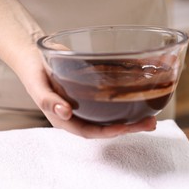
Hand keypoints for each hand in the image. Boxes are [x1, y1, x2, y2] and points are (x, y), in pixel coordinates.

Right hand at [17, 47, 156, 137]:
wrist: (36, 56)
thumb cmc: (34, 73)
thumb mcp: (37, 86)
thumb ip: (48, 100)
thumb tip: (65, 113)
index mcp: (66, 120)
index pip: (91, 131)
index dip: (109, 132)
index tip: (125, 127)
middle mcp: (81, 116)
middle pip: (108, 127)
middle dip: (130, 127)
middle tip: (151, 123)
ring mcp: (90, 106)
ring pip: (114, 116)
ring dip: (134, 118)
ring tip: (153, 116)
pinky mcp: (96, 94)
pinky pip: (113, 102)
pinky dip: (128, 101)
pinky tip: (144, 99)